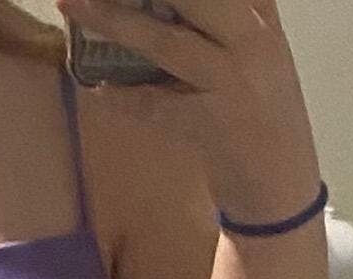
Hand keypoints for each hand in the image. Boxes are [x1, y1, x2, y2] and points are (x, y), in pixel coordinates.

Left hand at [58, 0, 322, 226]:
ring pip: (167, 43)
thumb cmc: (264, 117)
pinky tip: (97, 91)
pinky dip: (124, 100)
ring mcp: (232, 85)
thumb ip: (238, 18)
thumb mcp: (262, 55)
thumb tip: (173, 6)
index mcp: (261, 21)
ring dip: (114, 23)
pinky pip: (156, 107)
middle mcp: (253, 44)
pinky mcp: (212, 126)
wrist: (281, 188)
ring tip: (71, 5)